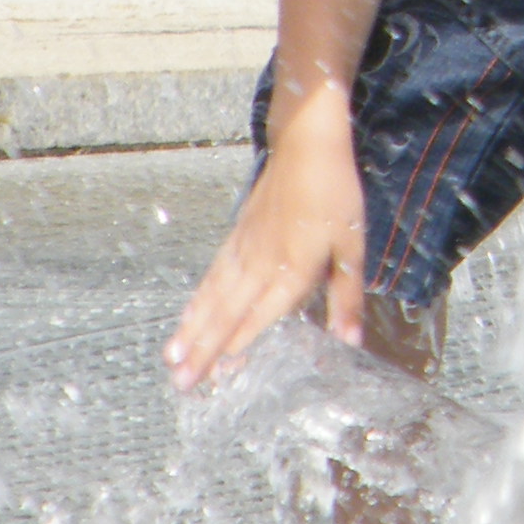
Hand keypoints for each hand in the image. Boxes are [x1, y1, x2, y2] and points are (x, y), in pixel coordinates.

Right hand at [165, 93, 366, 391]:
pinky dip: (198, 297)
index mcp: (292, 270)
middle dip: (203, 350)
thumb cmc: (335, 193)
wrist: (306, 141)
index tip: (216, 378)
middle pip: (228, 313)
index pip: (260, 317)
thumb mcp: (352, 246)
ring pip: (214, 295)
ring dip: (192, 328)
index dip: (238, 348)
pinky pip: (213, 272)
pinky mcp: (237, 233)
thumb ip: (347, 297)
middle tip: (179, 382)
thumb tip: (351, 342)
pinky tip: (188, 313)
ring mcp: (244, 247)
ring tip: (170, 356)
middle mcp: (261, 263)